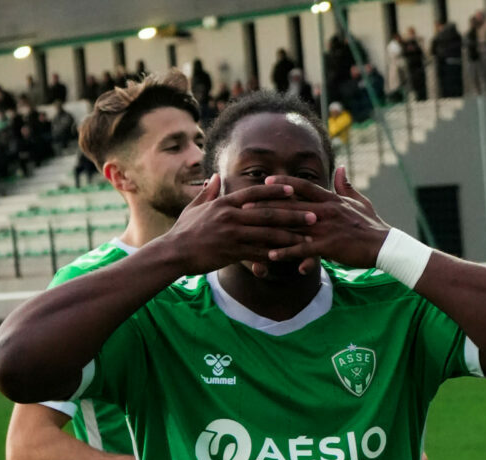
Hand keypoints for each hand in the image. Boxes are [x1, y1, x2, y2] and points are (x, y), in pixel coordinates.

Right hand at [164, 174, 315, 274]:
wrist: (172, 253)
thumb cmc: (184, 230)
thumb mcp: (194, 207)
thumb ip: (208, 192)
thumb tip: (214, 177)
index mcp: (223, 203)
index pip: (254, 193)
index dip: (275, 190)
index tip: (293, 188)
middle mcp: (230, 216)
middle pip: (267, 214)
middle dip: (293, 214)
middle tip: (313, 215)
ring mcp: (231, 235)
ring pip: (267, 235)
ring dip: (291, 236)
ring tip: (309, 238)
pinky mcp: (231, 252)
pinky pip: (258, 253)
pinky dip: (276, 255)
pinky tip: (291, 256)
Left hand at [256, 167, 391, 269]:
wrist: (385, 246)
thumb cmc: (373, 225)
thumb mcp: (360, 201)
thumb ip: (346, 186)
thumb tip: (340, 169)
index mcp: (331, 200)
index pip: (304, 186)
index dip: (284, 183)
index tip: (267, 180)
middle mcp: (325, 211)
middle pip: (290, 205)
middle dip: (266, 204)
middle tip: (245, 203)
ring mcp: (326, 228)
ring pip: (292, 226)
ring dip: (269, 228)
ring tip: (250, 229)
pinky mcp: (329, 246)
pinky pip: (303, 249)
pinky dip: (286, 252)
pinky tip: (271, 255)